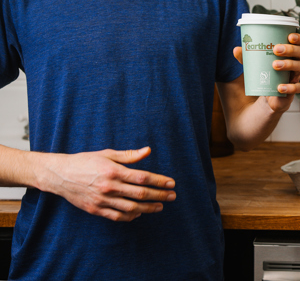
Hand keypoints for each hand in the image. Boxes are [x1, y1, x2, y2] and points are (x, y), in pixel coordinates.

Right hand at [41, 147, 175, 221]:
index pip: (142, 177)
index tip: (171, 183)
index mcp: (113, 171)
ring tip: (160, 206)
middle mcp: (109, 187)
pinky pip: (117, 217)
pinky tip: (139, 214)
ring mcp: (102, 200)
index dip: (159, 181)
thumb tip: (148, 151)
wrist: (60, 175)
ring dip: (148, 208)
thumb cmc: (86, 161)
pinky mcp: (95, 209)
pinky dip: (130, 217)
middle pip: (140, 194)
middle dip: (159, 195)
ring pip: (131, 208)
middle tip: (172, 196)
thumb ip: (129, 155)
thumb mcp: (107, 154)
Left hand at [233, 31, 299, 112]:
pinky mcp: (293, 90)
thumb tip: (237, 49)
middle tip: (276, 49)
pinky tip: (280, 87)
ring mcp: (296, 76)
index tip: (289, 36)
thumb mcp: (255, 64)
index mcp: (290, 54)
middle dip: (290, 49)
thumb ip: (247, 57)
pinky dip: (290, 87)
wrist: (268, 96)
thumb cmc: (265, 74)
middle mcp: (296, 63)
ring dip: (289, 64)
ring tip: (275, 65)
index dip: (298, 38)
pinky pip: (298, 88)